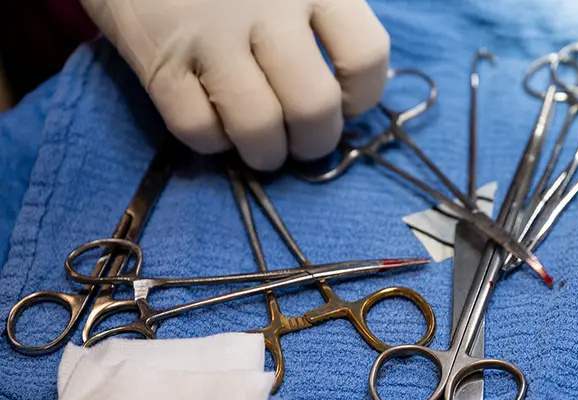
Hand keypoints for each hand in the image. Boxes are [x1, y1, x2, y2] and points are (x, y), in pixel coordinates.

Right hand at [81, 0, 388, 169]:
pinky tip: (216, 128)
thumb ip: (326, 16)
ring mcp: (210, 33)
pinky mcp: (158, 57)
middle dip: (314, 142)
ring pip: (258, 126)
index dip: (362, 96)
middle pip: (313, 106)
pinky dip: (212, 142)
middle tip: (304, 141)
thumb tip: (347, 91)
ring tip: (264, 149)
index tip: (345, 102)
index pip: (366, 56)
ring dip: (266, 154)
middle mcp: (267, 6)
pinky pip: (196, 127)